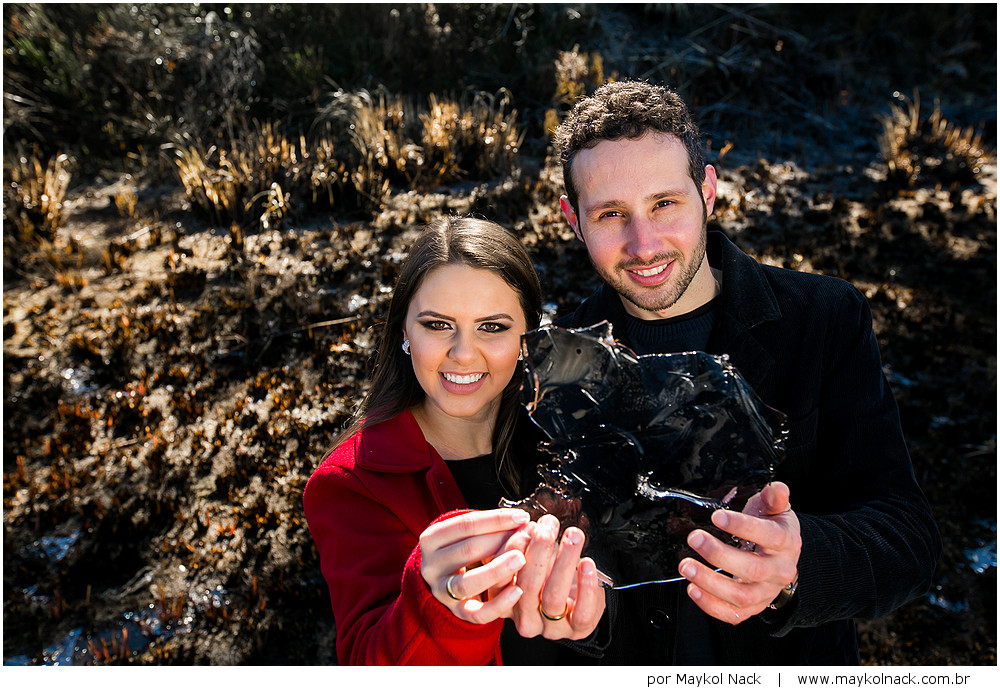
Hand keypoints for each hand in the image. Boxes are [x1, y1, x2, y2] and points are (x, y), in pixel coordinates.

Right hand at [419, 508, 529, 623]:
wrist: (450, 584)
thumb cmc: (466, 552)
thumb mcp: (469, 535)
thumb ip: (490, 528)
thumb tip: (521, 521)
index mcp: (431, 539)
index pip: (465, 525)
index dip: (496, 519)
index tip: (522, 516)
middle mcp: (431, 565)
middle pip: (468, 550)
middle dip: (500, 540)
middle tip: (527, 536)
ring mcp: (441, 591)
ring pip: (468, 582)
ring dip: (497, 569)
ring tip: (521, 559)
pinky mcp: (456, 613)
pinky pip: (477, 612)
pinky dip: (498, 603)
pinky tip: (518, 591)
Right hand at [506, 513, 604, 639]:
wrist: (579, 596)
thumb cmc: (549, 573)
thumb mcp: (532, 558)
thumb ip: (524, 544)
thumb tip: (526, 523)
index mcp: (505, 602)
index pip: (499, 579)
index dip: (512, 550)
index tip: (526, 527)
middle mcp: (525, 619)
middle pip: (527, 585)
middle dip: (539, 549)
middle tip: (548, 527)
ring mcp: (550, 628)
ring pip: (554, 596)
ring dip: (564, 561)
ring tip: (572, 536)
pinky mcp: (577, 630)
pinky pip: (581, 612)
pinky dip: (586, 586)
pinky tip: (587, 563)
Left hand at [678, 481, 800, 624]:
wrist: (783, 560)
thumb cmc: (774, 530)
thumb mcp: (776, 510)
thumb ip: (774, 498)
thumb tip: (776, 487)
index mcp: (786, 543)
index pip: (768, 536)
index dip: (743, 526)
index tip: (718, 516)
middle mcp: (779, 571)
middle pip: (752, 568)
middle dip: (719, 554)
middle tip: (694, 538)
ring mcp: (766, 592)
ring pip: (741, 595)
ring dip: (710, 582)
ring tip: (686, 566)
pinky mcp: (753, 608)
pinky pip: (734, 614)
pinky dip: (711, 606)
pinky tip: (693, 589)